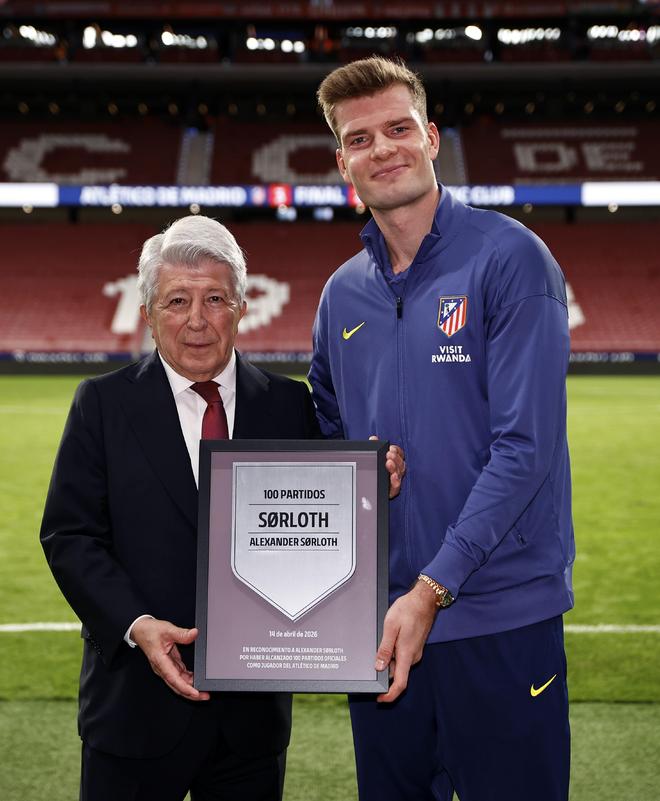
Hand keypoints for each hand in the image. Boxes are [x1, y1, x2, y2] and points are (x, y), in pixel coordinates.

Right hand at [131, 617, 209, 701]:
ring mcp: (165, 667)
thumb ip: (181, 633)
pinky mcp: (169, 663)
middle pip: (177, 686)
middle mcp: (162, 668)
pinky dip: (187, 678)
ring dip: (190, 686)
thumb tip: (194, 634)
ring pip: (178, 681)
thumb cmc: (149, 632)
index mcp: (160, 661)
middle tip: (205, 696)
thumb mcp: (167, 629)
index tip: (196, 693)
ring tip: (203, 689)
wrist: (140, 630)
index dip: (185, 688)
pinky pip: (179, 674)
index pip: (174, 679)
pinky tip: (196, 678)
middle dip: (191, 693)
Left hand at [369, 436, 405, 498]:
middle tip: (389, 454)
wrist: (364, 488)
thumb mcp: (372, 458)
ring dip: (395, 468)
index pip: (399, 454)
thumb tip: (373, 439)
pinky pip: (396, 487)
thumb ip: (373, 447)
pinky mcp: (391, 491)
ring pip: (399, 474)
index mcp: (394, 461)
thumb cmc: (372, 470)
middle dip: (395, 458)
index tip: (391, 448)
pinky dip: (395, 481)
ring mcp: (394, 481)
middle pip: (400, 464)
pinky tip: (393, 476)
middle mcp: (396, 471)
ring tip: (389, 463)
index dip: (397, 451)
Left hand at [374, 580, 437, 702]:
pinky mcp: (415, 646)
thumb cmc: (408, 610)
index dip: (390, 695)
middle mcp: (413, 656)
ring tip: (380, 644)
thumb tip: (378, 667)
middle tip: (372, 661)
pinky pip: (403, 656)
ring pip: (399, 664)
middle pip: (398, 674)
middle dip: (384, 672)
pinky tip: (388, 640)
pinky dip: (394, 653)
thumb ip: (385, 648)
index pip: (400, 683)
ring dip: (388, 660)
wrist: (424, 600)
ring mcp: (415, 651)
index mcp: (406, 654)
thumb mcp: (390, 627)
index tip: (379, 698)